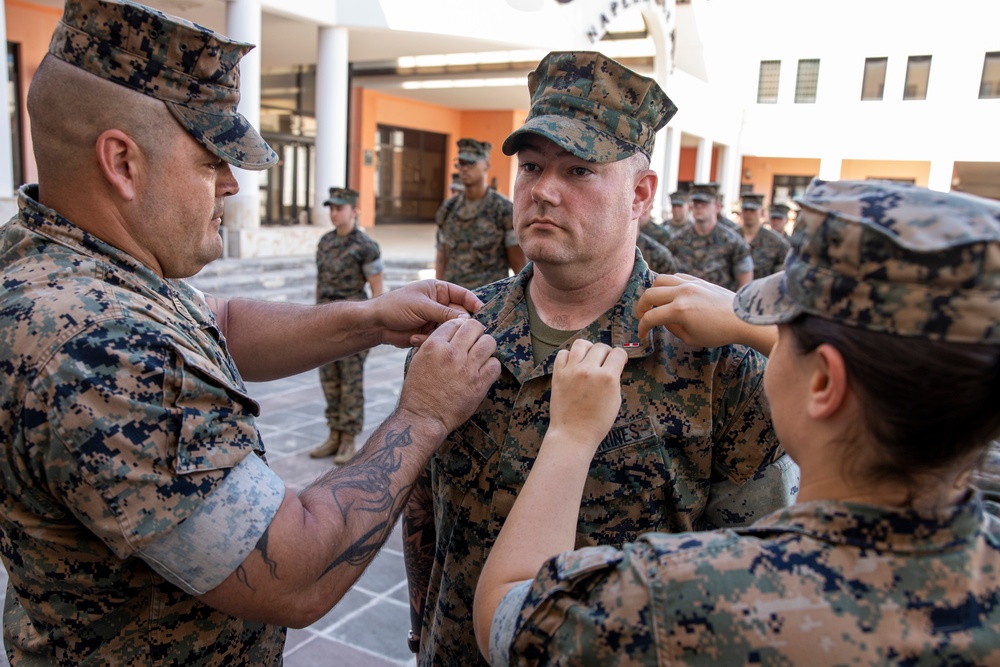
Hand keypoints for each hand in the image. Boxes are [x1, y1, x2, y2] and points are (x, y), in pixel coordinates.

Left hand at [369, 280, 482, 347]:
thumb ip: (445, 313)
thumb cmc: (396, 306)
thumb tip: (467, 320)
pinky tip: (413, 338)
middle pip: (461, 315)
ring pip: (451, 330)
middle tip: (452, 330)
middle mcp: (441, 305)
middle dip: (456, 324)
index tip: (481, 312)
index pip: (463, 295)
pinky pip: (440, 339)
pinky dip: (428, 340)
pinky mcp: (430, 334)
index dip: (474, 303)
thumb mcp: (422, 306)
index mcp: (439, 290)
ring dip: (439, 334)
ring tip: (422, 334)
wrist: (377, 324)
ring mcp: (436, 320)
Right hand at [398, 318, 500, 434]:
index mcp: (434, 346)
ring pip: (488, 342)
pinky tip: (484, 370)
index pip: (455, 322)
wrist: (423, 417)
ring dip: (486, 347)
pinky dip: (492, 366)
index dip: (460, 327)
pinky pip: (495, 365)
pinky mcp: (479, 384)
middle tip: (475, 341)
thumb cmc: (418, 390)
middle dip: (476, 332)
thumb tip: (447, 332)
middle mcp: (451, 354)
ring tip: (481, 355)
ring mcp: (467, 368)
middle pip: (474, 327)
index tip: (462, 335)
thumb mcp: (417, 360)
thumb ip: (432, 344)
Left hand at [547, 340, 627, 453]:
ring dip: (588, 349)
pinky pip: (563, 354)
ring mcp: (572, 371)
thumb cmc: (597, 422)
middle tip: (605, 361)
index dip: (621, 356)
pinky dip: (570, 356)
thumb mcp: (615, 400)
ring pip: (581, 344)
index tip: (619, 361)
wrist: (573, 434)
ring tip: (589, 358)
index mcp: (608, 378)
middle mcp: (589, 371)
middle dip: (606, 352)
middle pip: (601, 347)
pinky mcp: (558, 375)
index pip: (618, 353)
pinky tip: (574, 364)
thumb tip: (612, 365)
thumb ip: (614, 379)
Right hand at [636, 273, 742, 345]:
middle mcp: (681, 293)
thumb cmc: (719, 333)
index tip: (642, 334)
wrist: (743, 318)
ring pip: (660, 280)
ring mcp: (690, 283)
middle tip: (643, 317)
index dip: (642, 327)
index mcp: (679, 310)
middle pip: (649, 295)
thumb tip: (664, 320)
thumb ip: (672, 328)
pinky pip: (675, 277)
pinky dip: (667, 284)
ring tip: (654, 303)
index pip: (650, 317)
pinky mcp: (697, 280)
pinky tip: (670, 294)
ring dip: (653, 292)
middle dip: (641, 308)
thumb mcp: (691, 338)